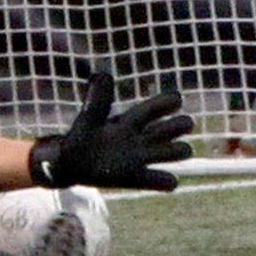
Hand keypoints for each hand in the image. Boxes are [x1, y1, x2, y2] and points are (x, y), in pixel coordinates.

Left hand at [29, 72, 193, 192]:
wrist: (70, 164)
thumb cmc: (80, 137)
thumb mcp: (89, 117)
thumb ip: (98, 100)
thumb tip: (103, 74)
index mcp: (129, 121)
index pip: (152, 108)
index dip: (166, 103)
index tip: (176, 100)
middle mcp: (139, 138)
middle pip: (169, 129)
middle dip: (179, 125)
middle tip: (184, 124)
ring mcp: (140, 158)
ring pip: (172, 152)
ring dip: (179, 151)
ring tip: (180, 150)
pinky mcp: (136, 178)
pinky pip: (159, 180)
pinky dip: (166, 181)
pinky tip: (168, 180)